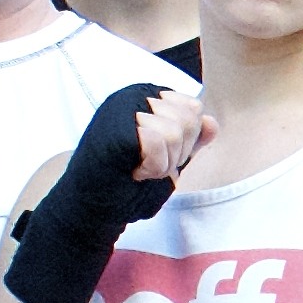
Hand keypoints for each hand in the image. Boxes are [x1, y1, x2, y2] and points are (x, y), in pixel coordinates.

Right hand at [2, 79, 204, 302]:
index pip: (193, 109)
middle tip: (146, 164)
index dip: (185, 141)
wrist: (91, 208)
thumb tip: (212, 122)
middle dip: (177, 153)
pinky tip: (134, 171)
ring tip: (139, 168)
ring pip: (176, 132)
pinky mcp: (116, 127)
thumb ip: (191, 140)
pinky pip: (159, 142)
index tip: (156, 155)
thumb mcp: (168, 158)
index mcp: (146, 97)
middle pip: (188, 119)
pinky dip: (153, 166)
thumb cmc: (126, 184)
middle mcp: (133, 94)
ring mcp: (122, 108)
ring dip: (163, 162)